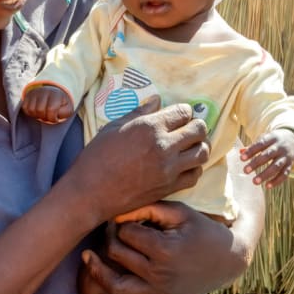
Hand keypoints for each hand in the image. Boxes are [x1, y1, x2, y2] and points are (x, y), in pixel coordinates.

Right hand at [22, 84, 73, 123]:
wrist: (53, 92)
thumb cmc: (60, 104)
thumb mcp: (68, 108)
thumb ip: (64, 112)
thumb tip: (55, 114)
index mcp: (55, 94)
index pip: (51, 109)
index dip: (53, 118)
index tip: (56, 118)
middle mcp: (43, 91)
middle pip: (39, 110)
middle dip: (44, 117)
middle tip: (48, 116)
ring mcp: (34, 93)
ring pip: (31, 109)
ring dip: (37, 115)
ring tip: (43, 113)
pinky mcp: (27, 96)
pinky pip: (25, 108)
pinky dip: (31, 113)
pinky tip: (37, 111)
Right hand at [65, 97, 208, 223]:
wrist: (91, 192)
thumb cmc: (97, 156)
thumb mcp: (114, 127)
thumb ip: (140, 112)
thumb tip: (157, 100)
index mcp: (150, 127)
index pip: (183, 112)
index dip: (184, 111)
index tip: (179, 115)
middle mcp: (164, 146)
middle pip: (199, 130)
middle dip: (197, 126)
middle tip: (189, 128)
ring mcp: (169, 168)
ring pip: (202, 153)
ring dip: (200, 146)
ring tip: (191, 146)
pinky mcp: (169, 187)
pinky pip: (195, 175)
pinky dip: (194, 168)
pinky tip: (185, 165)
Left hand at [80, 201, 242, 293]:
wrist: (227, 260)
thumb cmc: (201, 230)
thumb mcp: (180, 213)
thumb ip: (149, 209)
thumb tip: (118, 214)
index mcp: (165, 250)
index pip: (126, 234)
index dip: (120, 223)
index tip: (121, 217)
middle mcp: (160, 275)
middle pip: (118, 256)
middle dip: (109, 239)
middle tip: (108, 230)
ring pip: (117, 286)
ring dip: (98, 272)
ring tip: (88, 258)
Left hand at [239, 128, 293, 187]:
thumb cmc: (274, 141)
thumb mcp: (266, 139)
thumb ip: (254, 146)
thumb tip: (240, 152)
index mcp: (272, 138)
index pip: (260, 144)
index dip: (251, 151)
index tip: (241, 159)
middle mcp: (280, 147)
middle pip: (267, 155)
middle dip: (256, 163)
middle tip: (245, 171)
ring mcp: (286, 156)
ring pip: (276, 166)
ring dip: (265, 174)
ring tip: (254, 182)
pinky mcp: (291, 165)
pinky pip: (284, 174)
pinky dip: (276, 181)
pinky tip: (267, 186)